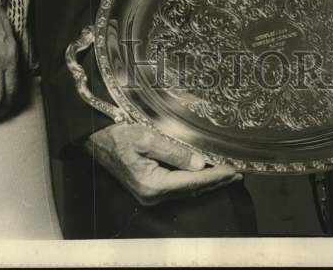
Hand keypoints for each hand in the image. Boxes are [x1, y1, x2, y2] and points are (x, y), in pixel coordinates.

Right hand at [87, 123, 241, 205]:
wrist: (94, 141)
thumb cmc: (117, 136)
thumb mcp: (146, 137)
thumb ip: (174, 151)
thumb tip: (201, 163)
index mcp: (153, 185)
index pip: (192, 182)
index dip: (215, 176)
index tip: (233, 170)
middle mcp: (153, 196)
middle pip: (192, 191)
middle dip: (216, 182)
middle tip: (238, 174)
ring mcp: (150, 195)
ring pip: (186, 191)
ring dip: (207, 184)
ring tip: (227, 175)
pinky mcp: (148, 190)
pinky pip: (178, 189)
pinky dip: (195, 183)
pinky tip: (204, 177)